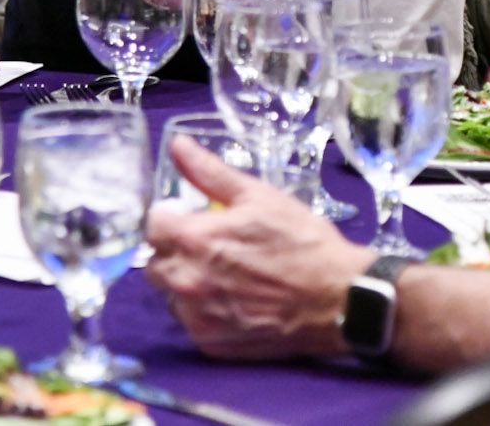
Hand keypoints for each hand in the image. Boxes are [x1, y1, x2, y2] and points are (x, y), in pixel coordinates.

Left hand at [145, 137, 371, 358]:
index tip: (191, 218)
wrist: (337, 299)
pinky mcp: (211, 344)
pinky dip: (204, 310)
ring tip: (223, 275)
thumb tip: (177, 144)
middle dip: (174, 250)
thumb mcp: (259, 196)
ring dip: (187, 282)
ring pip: (171, 294)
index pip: (152, 226)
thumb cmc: (301, 241)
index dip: (170, 217)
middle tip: (209, 246)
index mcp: (193, 240)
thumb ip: (210, 172)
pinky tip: (234, 301)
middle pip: (155, 262)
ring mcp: (197, 317)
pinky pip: (192, 322)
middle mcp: (186, 281)